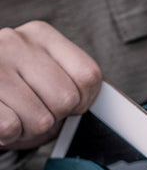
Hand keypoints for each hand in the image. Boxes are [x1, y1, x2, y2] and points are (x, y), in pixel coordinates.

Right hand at [0, 21, 101, 149]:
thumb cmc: (20, 92)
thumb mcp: (49, 77)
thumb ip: (75, 83)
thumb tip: (112, 110)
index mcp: (41, 34)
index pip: (88, 76)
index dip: (83, 100)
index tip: (66, 102)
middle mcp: (14, 41)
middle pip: (66, 99)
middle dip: (55, 116)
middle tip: (35, 109)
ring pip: (41, 119)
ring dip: (30, 129)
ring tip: (17, 114)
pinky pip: (11, 127)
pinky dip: (10, 135)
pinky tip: (2, 119)